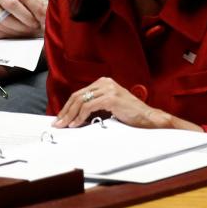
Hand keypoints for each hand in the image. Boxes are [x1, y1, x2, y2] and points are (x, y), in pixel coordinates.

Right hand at [0, 0, 46, 38]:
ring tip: (29, 29)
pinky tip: (19, 31)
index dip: (36, 8)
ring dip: (20, 28)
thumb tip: (45, 10)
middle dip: (28, 19)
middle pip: (14, 6)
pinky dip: (11, 32)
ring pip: (6, 20)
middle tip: (37, 25)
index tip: (44, 16)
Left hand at [53, 76, 202, 131]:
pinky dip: (80, 116)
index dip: (68, 106)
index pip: (80, 93)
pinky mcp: (111, 97)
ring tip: (65, 125)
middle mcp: (105, 82)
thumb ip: (95, 106)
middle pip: (78, 96)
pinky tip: (76, 124)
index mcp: (104, 82)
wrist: (148, 118)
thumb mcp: (109, 107)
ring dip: (70, 115)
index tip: (61, 118)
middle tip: (58, 123)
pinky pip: (89, 107)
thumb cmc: (130, 115)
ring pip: (81, 101)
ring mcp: (108, 89)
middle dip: (66, 111)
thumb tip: (75, 116)